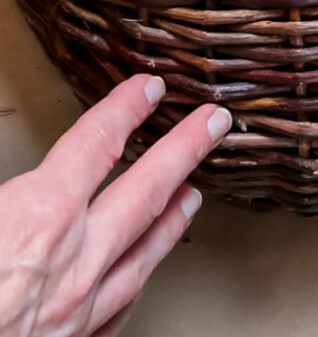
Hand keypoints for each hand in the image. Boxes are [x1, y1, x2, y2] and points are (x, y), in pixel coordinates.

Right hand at [0, 76, 230, 336]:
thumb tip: (3, 180)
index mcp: (38, 219)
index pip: (95, 145)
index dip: (125, 108)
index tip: (149, 87)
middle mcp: (72, 263)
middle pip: (144, 190)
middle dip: (184, 150)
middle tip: (215, 124)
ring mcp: (77, 313)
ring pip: (143, 254)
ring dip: (172, 218)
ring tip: (194, 195)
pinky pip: (118, 312)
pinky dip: (137, 285)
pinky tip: (143, 280)